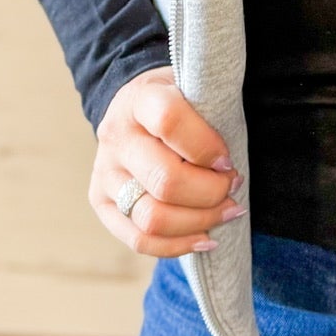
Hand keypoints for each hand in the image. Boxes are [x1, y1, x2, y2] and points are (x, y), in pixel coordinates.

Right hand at [90, 66, 246, 255]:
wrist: (136, 108)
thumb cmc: (180, 100)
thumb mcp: (195, 89)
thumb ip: (211, 114)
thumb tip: (227, 167)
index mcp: (139, 99)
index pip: (170, 122)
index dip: (207, 147)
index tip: (228, 160)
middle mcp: (116, 137)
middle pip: (165, 181)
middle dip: (211, 192)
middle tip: (233, 186)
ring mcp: (105, 173)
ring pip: (152, 218)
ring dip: (200, 221)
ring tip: (227, 211)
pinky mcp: (101, 202)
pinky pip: (139, 240)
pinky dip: (178, 245)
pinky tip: (206, 237)